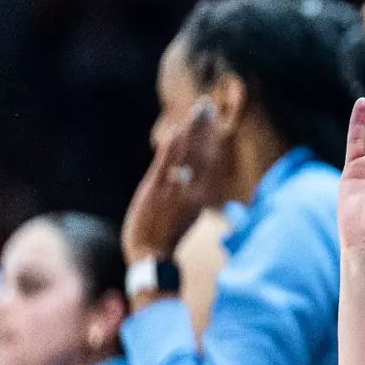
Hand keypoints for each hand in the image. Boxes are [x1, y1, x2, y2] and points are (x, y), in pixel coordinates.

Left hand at [122, 100, 216, 261]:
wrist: (152, 259)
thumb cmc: (164, 240)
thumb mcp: (181, 216)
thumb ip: (186, 196)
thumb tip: (187, 181)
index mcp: (198, 196)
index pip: (206, 162)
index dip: (210, 140)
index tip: (213, 120)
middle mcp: (191, 191)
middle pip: (200, 154)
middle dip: (204, 129)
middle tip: (206, 105)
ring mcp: (174, 191)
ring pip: (186, 156)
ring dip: (192, 132)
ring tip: (197, 110)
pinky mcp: (156, 194)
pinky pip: (166, 167)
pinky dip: (172, 150)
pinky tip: (176, 132)